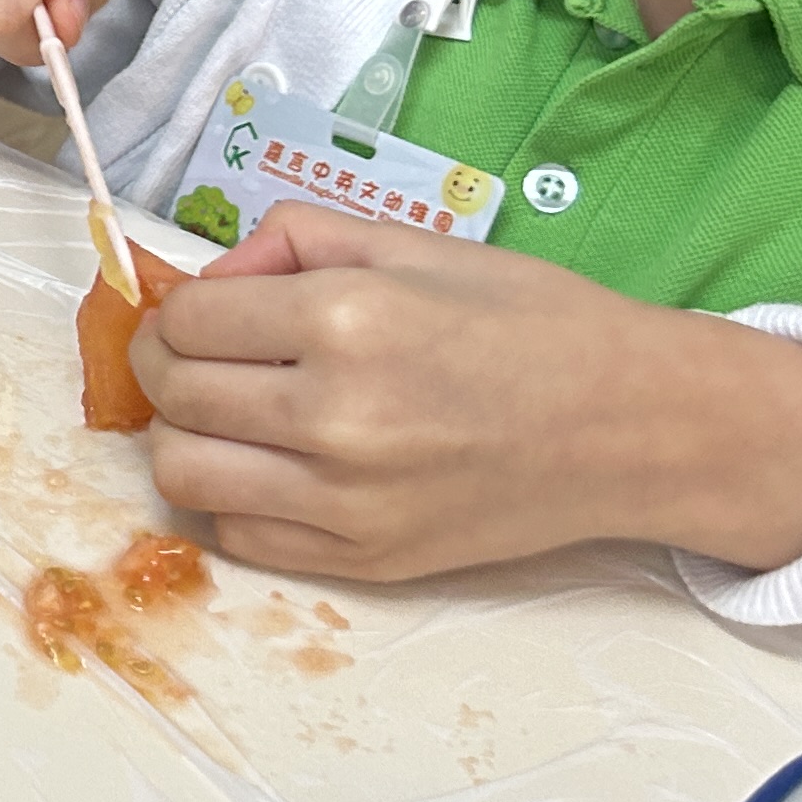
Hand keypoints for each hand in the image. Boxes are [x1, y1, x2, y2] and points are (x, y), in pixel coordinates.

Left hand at [131, 204, 801, 580]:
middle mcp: (336, 416)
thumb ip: (294, 241)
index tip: (196, 311)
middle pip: (175, 396)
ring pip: (183, 473)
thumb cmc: (530, 321)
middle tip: (205, 355)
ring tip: (231, 414)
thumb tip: (208, 275)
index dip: (176, 310)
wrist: (632, 425)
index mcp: (346, 320)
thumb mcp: (414, 244)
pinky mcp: (364, 561)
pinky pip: (238, 534)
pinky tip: (275, 466)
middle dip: (169, 367)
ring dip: (188, 437)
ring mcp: (347, 501)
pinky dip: (235, 497)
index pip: (189, 321)